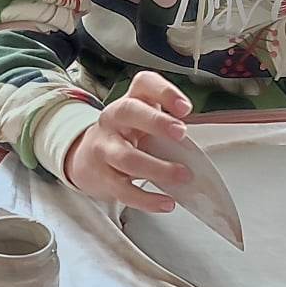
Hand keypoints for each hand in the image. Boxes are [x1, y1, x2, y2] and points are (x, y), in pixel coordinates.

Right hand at [63, 71, 194, 211]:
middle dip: (156, 122)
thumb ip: (168, 126)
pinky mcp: (101, 176)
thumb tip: (198, 152)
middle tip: (181, 133)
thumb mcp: (143, 121)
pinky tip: (166, 202)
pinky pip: (123, 190)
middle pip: (129, 111)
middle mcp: (113, 119)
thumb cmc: (126, 136)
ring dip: (157, 167)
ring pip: (127, 157)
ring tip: (183, 175)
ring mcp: (104, 147)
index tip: (185, 108)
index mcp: (130, 100)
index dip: (165, 92)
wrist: (87, 158)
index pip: (144, 84)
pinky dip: (147, 199)